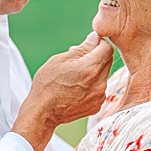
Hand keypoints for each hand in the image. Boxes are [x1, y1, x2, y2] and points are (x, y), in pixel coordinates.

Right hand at [13, 30, 113, 150]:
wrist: (42, 113)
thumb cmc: (47, 85)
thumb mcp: (59, 60)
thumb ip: (81, 48)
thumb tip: (95, 38)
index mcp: (91, 68)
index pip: (107, 48)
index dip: (98, 43)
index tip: (89, 45)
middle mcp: (100, 82)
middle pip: (108, 61)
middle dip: (96, 56)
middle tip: (78, 60)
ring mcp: (99, 96)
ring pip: (103, 75)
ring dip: (94, 72)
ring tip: (75, 76)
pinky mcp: (97, 105)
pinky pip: (99, 89)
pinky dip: (92, 86)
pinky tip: (76, 88)